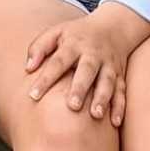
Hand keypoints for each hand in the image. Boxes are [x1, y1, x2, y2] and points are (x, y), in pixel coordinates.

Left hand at [25, 8, 145, 126]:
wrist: (112, 28)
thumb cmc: (75, 35)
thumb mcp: (56, 32)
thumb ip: (39, 47)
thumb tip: (28, 68)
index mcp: (73, 44)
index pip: (58, 62)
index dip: (46, 78)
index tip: (33, 95)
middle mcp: (93, 54)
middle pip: (87, 71)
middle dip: (80, 88)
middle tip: (72, 106)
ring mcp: (109, 65)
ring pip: (107, 82)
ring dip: (102, 99)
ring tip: (95, 115)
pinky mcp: (120, 75)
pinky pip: (122, 91)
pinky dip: (120, 107)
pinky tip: (114, 122)